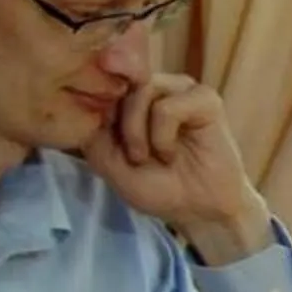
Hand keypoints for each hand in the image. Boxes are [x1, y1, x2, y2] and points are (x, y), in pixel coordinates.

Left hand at [82, 73, 272, 262]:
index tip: (108, 139)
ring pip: (143, 90)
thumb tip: (86, 97)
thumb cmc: (157, 186)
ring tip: (154, 156)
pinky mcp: (205, 99)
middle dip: (122, 126)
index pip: (105, 81)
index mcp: (134, 95)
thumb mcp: (107, 160)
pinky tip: (171, 153)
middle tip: (136, 157)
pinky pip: (168, 107)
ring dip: (139, 132)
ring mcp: (182, 89)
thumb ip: (92, 127)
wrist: (199, 210)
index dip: (99, 108)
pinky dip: (163, 137)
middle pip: (122, 82)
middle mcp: (157, 85)